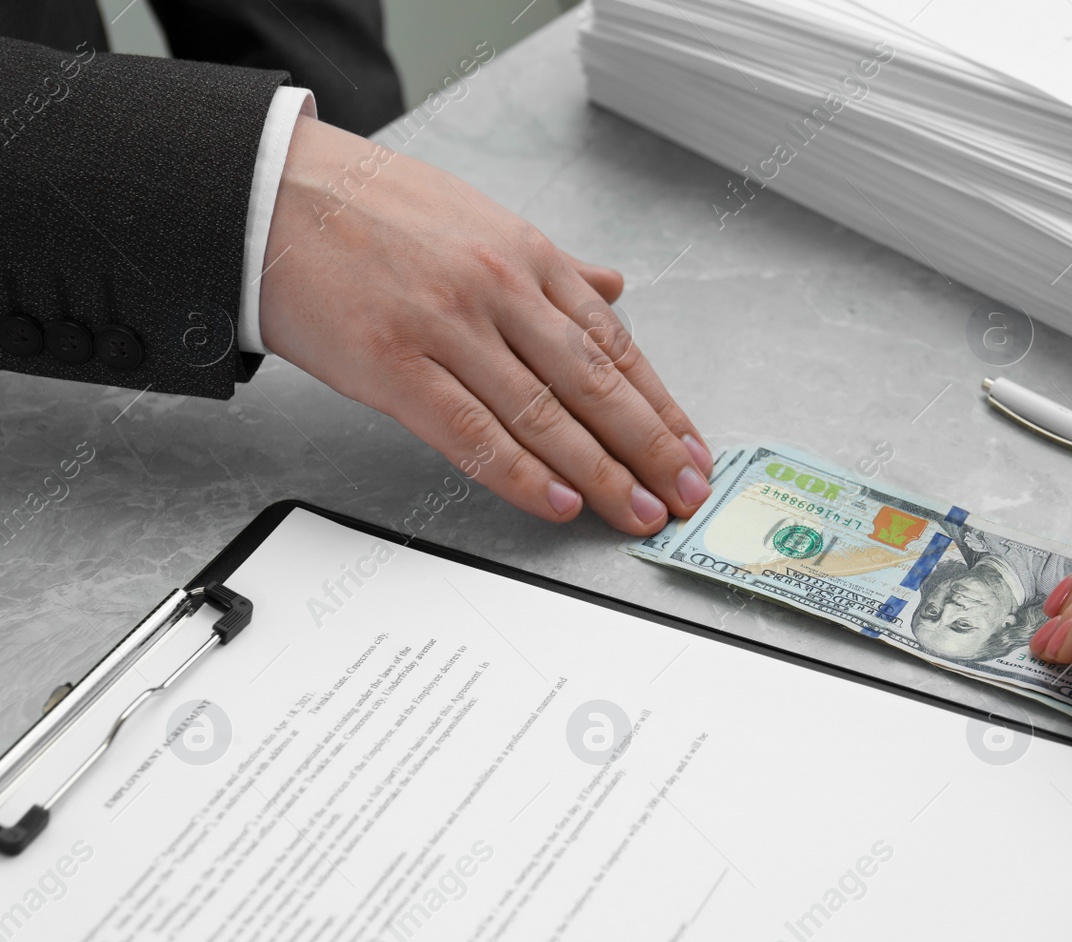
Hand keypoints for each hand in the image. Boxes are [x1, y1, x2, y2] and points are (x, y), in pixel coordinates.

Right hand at [259, 116, 713, 534]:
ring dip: (601, 473)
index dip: (660, 406)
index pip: (614, 346)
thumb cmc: (375, 209)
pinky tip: (559, 501)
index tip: (690, 451)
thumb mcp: (481, 220)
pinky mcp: (394, 365)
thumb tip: (613, 288)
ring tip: (638, 511)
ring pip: (544, 414)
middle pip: (594, 384)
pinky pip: (471, 431)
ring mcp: (448, 328)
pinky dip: (520, 473)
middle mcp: (500, 290)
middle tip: (684, 495)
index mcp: (527, 257)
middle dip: (649, 448)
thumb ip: (552, 267)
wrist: (274, 192)